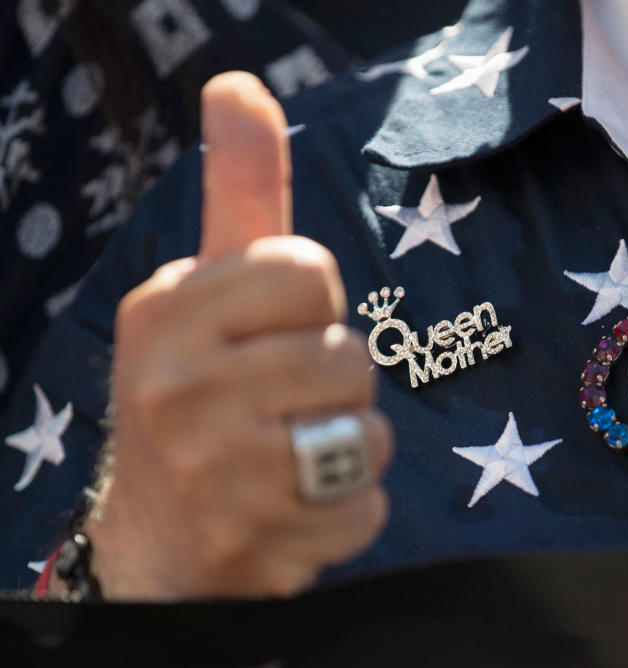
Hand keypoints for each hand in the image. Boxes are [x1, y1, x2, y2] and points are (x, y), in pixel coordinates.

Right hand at [79, 72, 392, 598]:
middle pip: (347, 355)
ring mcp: (216, 471)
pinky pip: (368, 506)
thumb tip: (239, 84)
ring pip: (367, 432)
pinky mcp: (259, 538)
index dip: (309, 304)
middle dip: (332, 379)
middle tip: (277, 404)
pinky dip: (348, 509)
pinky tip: (293, 507)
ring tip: (287, 455)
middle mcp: (178, 388)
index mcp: (167, 311)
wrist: (158, 535)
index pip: (307, 269)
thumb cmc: (196, 391)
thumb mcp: (204, 289)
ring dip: (347, 445)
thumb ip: (239, 191)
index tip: (269, 332)